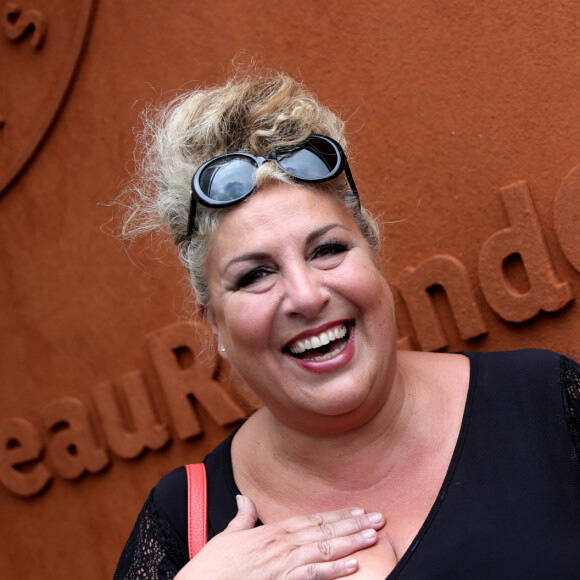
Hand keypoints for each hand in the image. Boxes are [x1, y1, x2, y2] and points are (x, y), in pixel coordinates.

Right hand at [175, 495, 384, 579]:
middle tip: (379, 518)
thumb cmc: (210, 567)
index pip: (311, 520)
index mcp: (269, 532)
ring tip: (374, 535)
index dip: (336, 516)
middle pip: (324, 532)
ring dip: (351, 542)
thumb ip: (241, 518)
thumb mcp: (226, 537)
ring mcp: (281, 564)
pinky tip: (354, 565)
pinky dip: (334, 570)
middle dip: (353, 524)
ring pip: (324, 549)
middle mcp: (279, 544)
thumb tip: (244, 499)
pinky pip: (312, 575)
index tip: (357, 511)